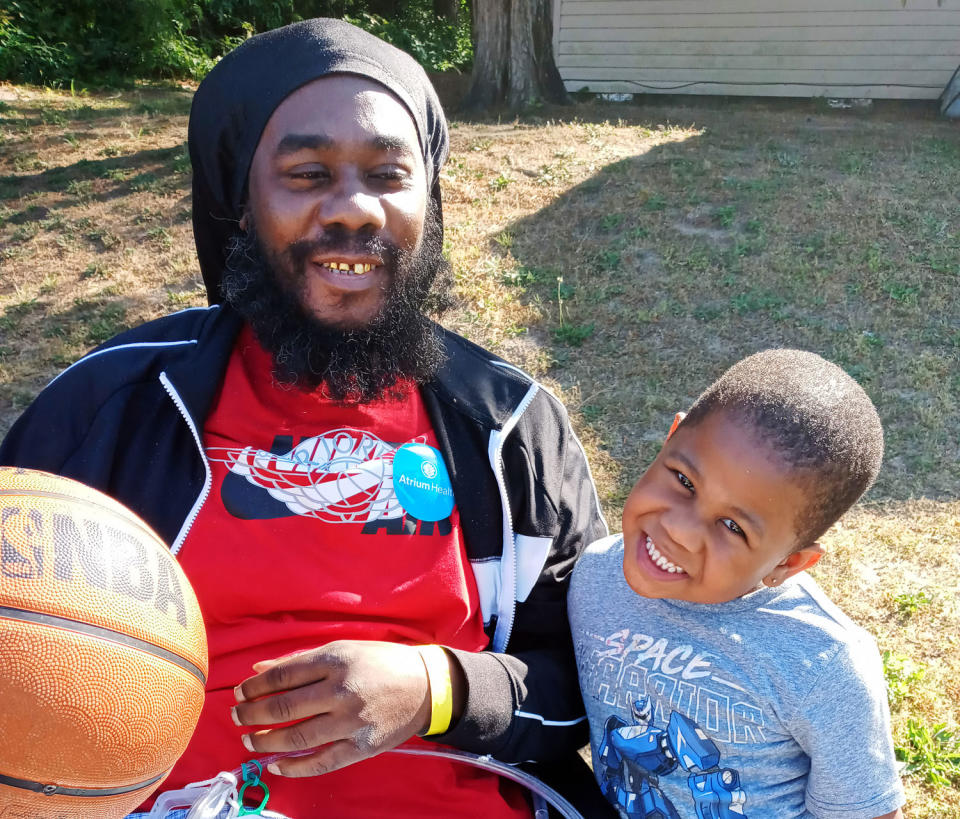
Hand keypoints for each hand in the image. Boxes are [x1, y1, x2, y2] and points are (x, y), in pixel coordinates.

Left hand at [231, 640, 431, 776]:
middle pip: (284, 707)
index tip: (239, 692)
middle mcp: (341, 690)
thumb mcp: (343, 649)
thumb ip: (301, 660)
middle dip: (252, 714)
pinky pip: (321, 762)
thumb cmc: (381, 662)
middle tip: (236, 717)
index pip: (283, 676)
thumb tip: (259, 671)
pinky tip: (276, 765)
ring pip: (297, 737)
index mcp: (335, 660)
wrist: (426, 685)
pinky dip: (295, 767)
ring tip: (249, 740)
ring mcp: (351, 722)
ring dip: (266, 741)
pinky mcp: (361, 747)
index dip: (255, 686)